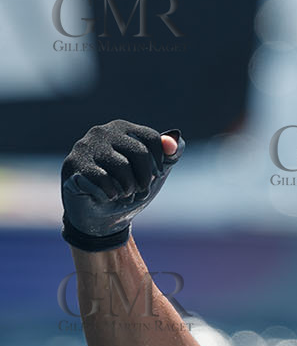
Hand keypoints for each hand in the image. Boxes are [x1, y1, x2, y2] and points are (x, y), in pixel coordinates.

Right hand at [61, 120, 183, 250]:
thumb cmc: (130, 189)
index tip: (157, 176)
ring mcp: (84, 147)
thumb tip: (174, 142)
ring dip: (128, 189)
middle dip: (145, 179)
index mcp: (122, 129)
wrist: (103, 217)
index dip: (159, 162)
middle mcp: (101, 132)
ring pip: (121, 167)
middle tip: (140, 191)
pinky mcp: (73, 165)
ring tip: (124, 195)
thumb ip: (170, 155)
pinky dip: (111, 194)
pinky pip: (103, 179)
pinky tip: (107, 196)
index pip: (151, 138)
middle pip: (139, 152)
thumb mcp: (156, 172)